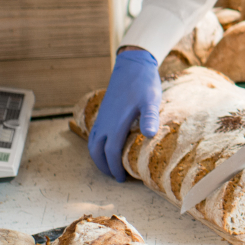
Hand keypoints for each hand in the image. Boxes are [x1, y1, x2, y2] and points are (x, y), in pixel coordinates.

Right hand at [88, 47, 161, 180]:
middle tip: (115, 177)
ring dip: (99, 157)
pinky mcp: (103, 112)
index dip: (114, 168)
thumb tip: (149, 135)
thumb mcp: (151, 100)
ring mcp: (102, 117)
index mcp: (117, 123)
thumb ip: (150, 117)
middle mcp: (105, 122)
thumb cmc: (144, 83)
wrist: (132, 65)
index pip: (111, 152)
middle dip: (104, 166)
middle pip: (97, 151)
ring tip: (110, 166)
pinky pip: (95, 134)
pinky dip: (97, 145)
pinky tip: (108, 146)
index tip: (121, 179)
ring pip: (93, 143)